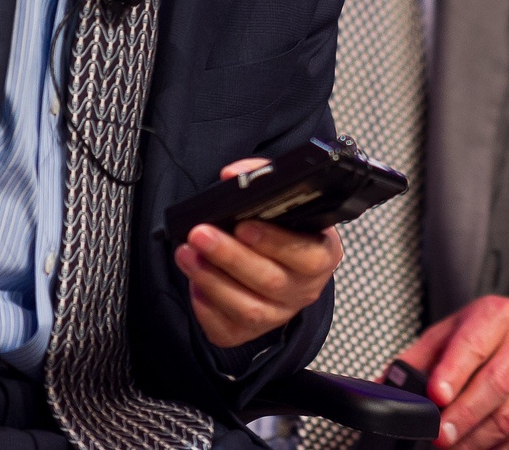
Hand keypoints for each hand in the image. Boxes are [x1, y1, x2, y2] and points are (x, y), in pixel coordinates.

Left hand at [174, 158, 343, 347]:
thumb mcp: (282, 201)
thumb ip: (260, 180)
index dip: (274, 242)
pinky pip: (227, 330)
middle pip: (270, 281)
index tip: (243, 225)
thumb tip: (231, 175)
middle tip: (200, 234)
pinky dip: (206, 307)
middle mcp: (304, 290)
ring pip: (247, 309)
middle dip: (230, 257)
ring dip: (211, 280)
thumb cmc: (280, 228)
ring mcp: (278, 315)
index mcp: (322, 255)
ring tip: (186, 254)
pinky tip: (195, 282)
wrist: (278, 262)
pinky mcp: (250, 333)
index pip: (307, 255)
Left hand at [398, 296, 508, 449]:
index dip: (453, 372)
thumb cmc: (498, 331)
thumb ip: (421, 355)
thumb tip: (386, 386)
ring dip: (476, 440)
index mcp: (496, 317)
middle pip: (495, 385)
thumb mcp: (458, 327)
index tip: (435, 395)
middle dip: (462, 416)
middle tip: (437, 436)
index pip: (474, 344)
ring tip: (452, 447)